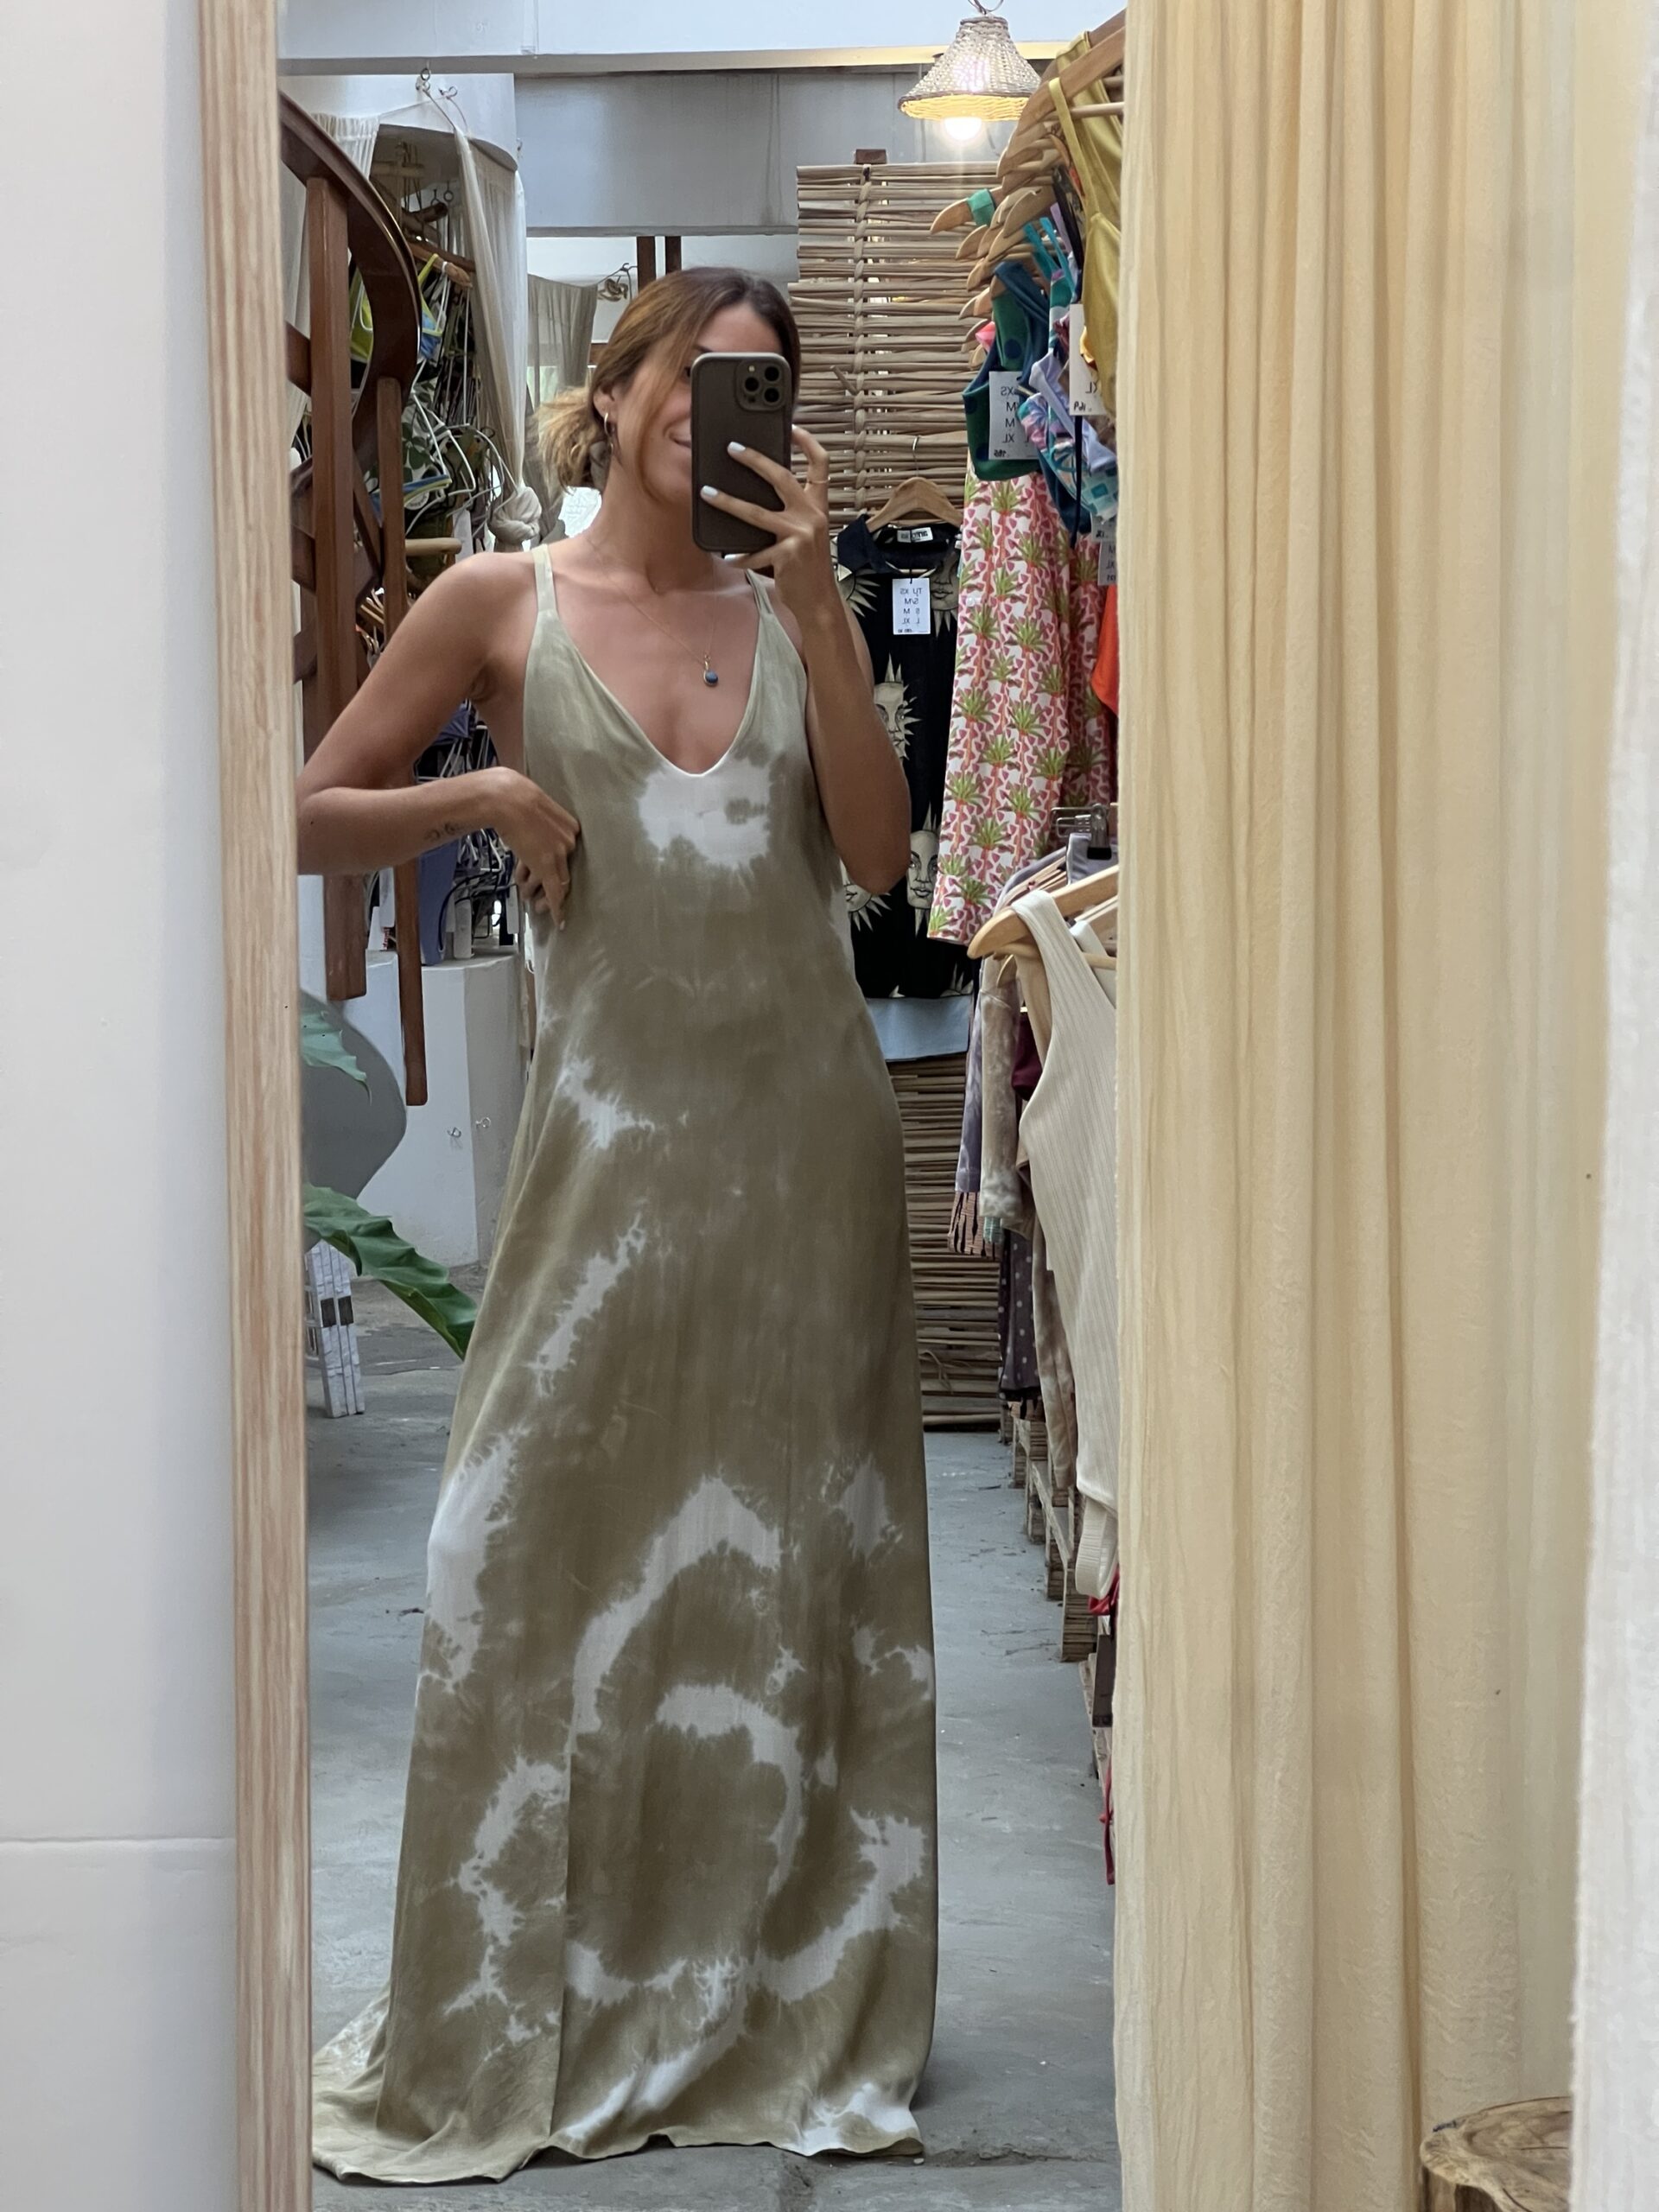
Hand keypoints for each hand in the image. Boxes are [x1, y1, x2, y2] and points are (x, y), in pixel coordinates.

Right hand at [487, 766, 579, 925]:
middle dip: (547, 884)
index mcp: (570, 826)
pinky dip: (556, 908)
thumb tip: (531, 834)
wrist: (506, 798)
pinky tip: (557, 920)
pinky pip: (555, 892)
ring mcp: (559, 854)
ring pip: (556, 882)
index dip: (553, 866)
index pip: (566, 853)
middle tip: (540, 897)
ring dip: (538, 891)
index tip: (543, 872)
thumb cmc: (513, 797)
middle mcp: (569, 841)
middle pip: (563, 870)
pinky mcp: (547, 866)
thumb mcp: (535, 809)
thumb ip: (540, 825)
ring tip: (526, 894)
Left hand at [700, 427, 836, 626]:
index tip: (792, 426)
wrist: (819, 600)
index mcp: (819, 506)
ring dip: (728, 502)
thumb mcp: (807, 534)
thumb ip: (792, 513)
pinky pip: (754, 553)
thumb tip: (757, 496)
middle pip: (782, 477)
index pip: (820, 465)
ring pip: (757, 512)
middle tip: (732, 449)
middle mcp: (811, 516)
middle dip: (755, 460)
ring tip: (707, 492)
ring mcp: (799, 535)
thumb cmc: (809, 567)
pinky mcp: (787, 555)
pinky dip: (739, 556)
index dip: (808, 442)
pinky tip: (727, 557)